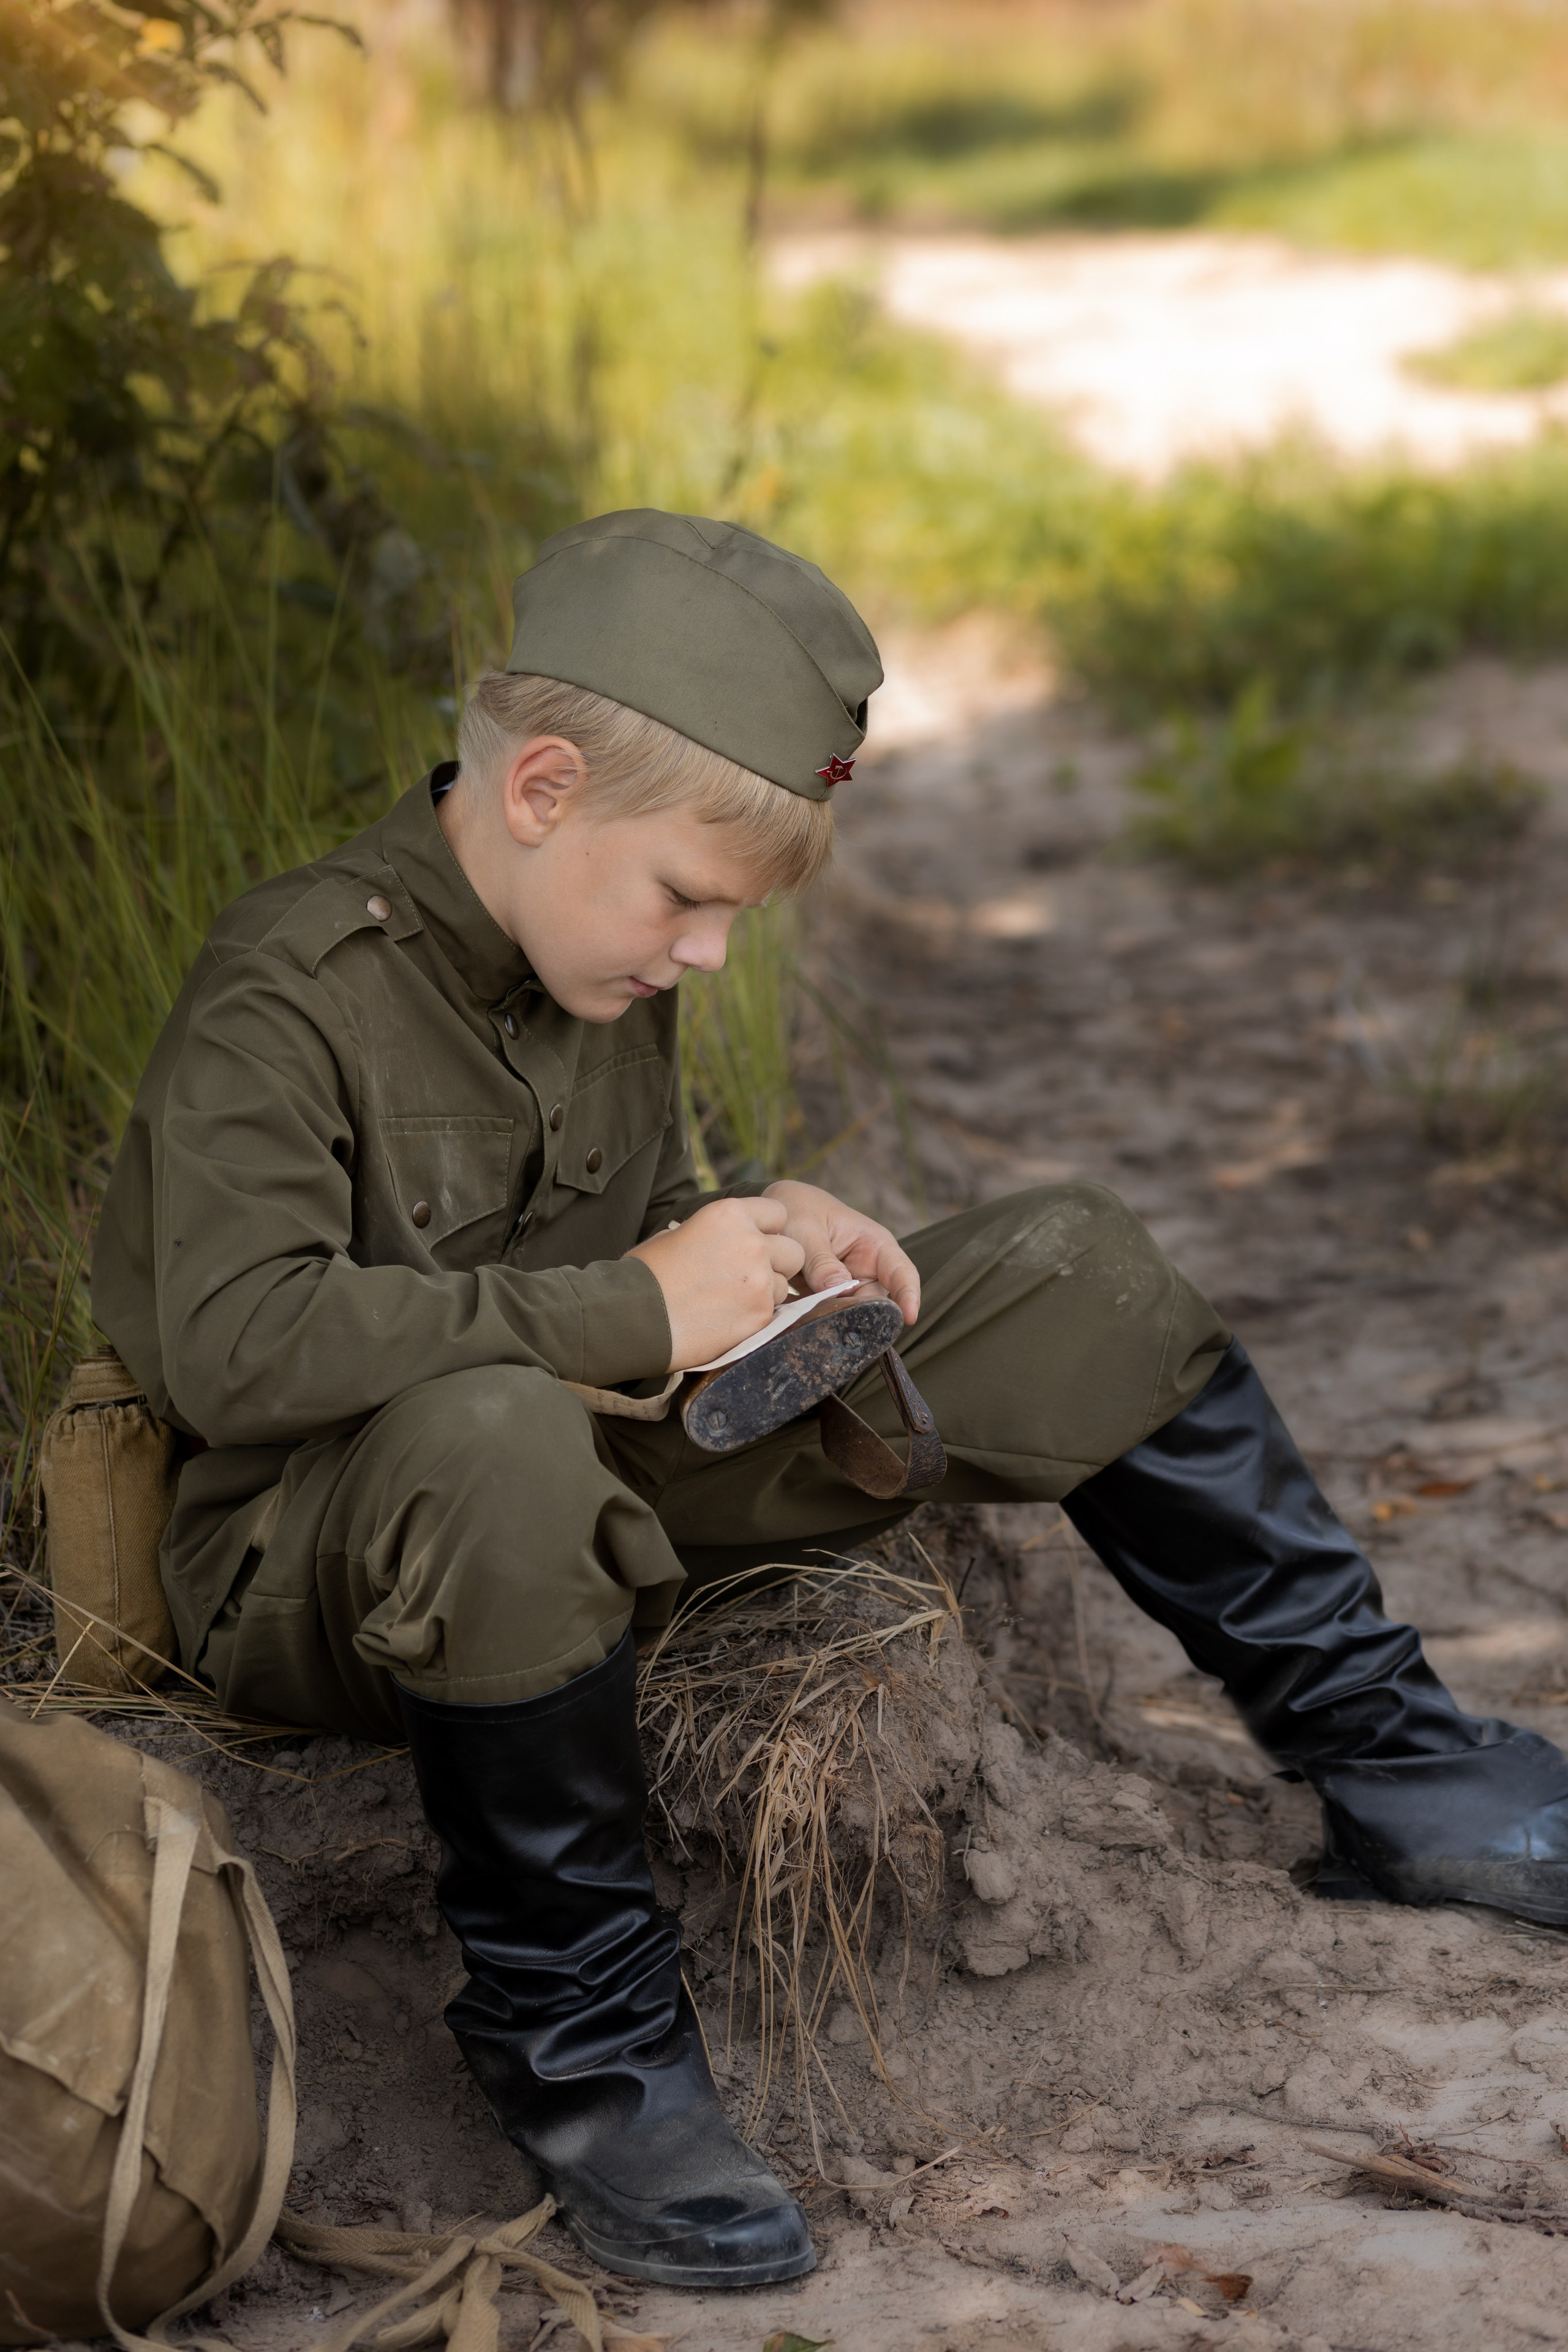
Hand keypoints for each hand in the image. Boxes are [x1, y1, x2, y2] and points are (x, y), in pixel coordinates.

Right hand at [627, 1196, 805, 1370]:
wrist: (634, 1319)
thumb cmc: (645, 1276)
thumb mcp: (677, 1234)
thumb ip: (714, 1232)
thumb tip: (726, 1237)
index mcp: (729, 1213)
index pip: (777, 1213)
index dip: (767, 1229)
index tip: (752, 1243)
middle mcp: (752, 1242)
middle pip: (792, 1250)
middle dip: (777, 1262)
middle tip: (748, 1276)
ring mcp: (760, 1281)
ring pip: (784, 1284)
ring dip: (766, 1292)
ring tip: (730, 1301)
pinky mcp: (759, 1315)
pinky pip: (773, 1312)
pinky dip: (756, 1316)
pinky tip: (727, 1318)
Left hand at [762, 1180, 919, 1325]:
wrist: (775, 1217)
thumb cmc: (798, 1211)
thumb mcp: (806, 1230)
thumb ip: (821, 1261)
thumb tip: (841, 1290)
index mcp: (874, 1245)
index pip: (902, 1273)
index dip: (909, 1295)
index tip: (909, 1318)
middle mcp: (866, 1271)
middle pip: (875, 1304)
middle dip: (860, 1317)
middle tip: (835, 1323)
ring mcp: (847, 1289)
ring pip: (850, 1315)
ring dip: (833, 1321)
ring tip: (811, 1318)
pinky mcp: (827, 1301)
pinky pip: (827, 1318)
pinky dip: (815, 1322)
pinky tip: (798, 1321)